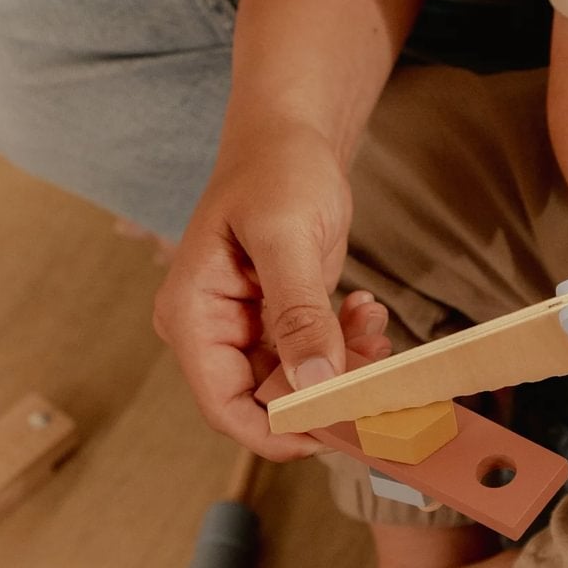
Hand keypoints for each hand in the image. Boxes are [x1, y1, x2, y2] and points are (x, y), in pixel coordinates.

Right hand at [153, 120, 384, 458]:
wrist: (289, 136)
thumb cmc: (276, 170)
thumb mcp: (287, 236)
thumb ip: (298, 312)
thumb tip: (315, 383)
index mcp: (192, 316)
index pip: (225, 407)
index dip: (278, 432)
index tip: (336, 430)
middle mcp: (212, 332)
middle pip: (264, 403)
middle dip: (323, 396)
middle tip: (374, 369)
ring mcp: (245, 329)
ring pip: (296, 386)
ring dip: (342, 368)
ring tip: (372, 326)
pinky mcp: (278, 321)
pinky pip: (313, 359)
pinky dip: (346, 346)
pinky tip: (364, 310)